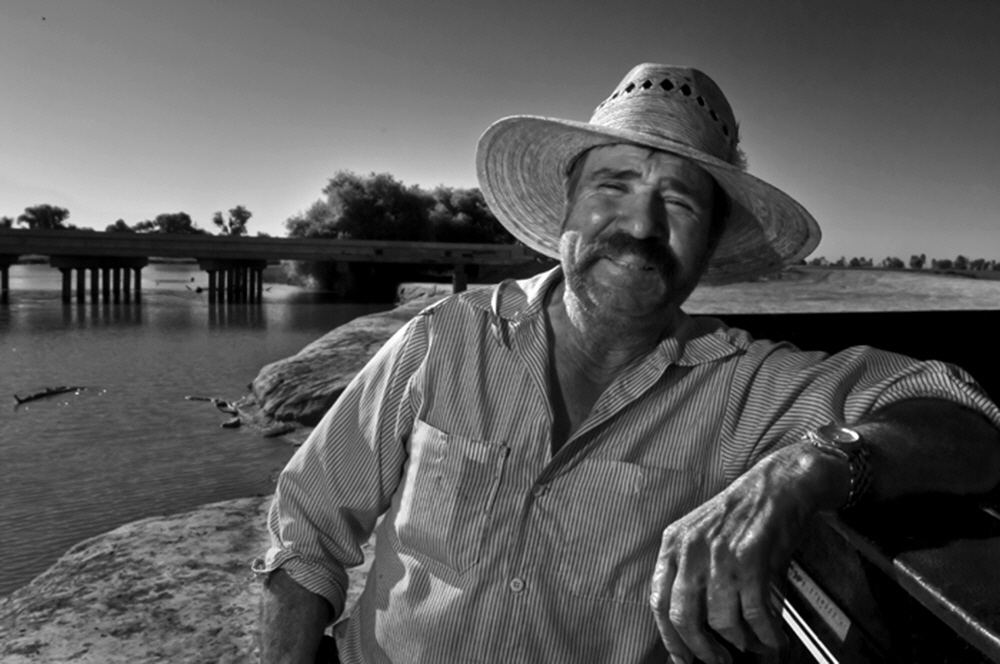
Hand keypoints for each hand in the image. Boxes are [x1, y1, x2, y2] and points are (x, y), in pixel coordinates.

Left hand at [649, 445, 842, 663]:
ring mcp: (719, 555)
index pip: (658, 601)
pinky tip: (773, 638)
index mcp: (673, 543)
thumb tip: (693, 628)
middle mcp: (691, 549)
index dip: (670, 637)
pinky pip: (755, 614)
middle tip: (719, 661)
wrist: (778, 484)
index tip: (683, 657)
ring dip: (740, 643)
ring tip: (753, 646)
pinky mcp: (751, 560)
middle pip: (684, 618)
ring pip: (722, 620)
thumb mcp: (701, 535)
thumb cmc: (742, 514)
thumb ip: (690, 573)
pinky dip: (766, 634)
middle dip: (702, 649)